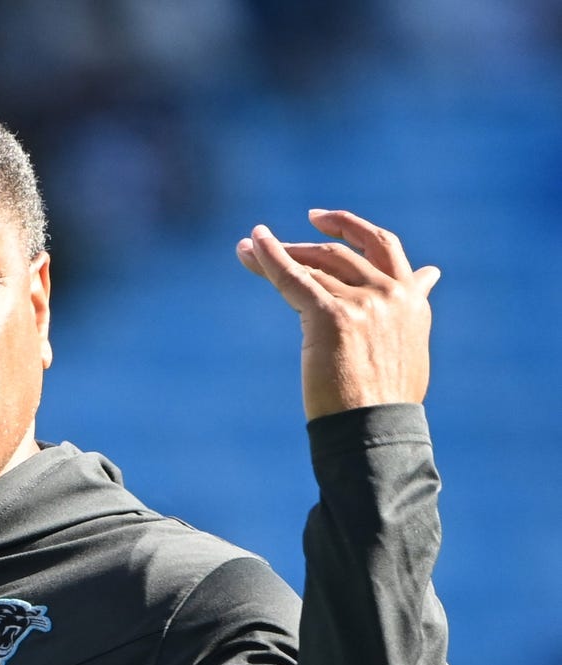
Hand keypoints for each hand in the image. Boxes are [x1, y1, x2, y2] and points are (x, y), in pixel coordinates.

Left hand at [236, 209, 440, 420]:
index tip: (318, 220)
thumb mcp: (411, 342)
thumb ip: (414, 304)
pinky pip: (292, 278)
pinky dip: (269, 258)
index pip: (382, 245)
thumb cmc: (387, 398)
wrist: (375, 431)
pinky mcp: (331, 316)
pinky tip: (251, 245)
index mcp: (411, 298)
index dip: (348, 227)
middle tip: (269, 242)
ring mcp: (362, 303)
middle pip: (338, 254)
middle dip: (300, 246)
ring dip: (276, 254)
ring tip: (247, 249)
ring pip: (311, 267)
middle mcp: (390, 294)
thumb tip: (430, 273)